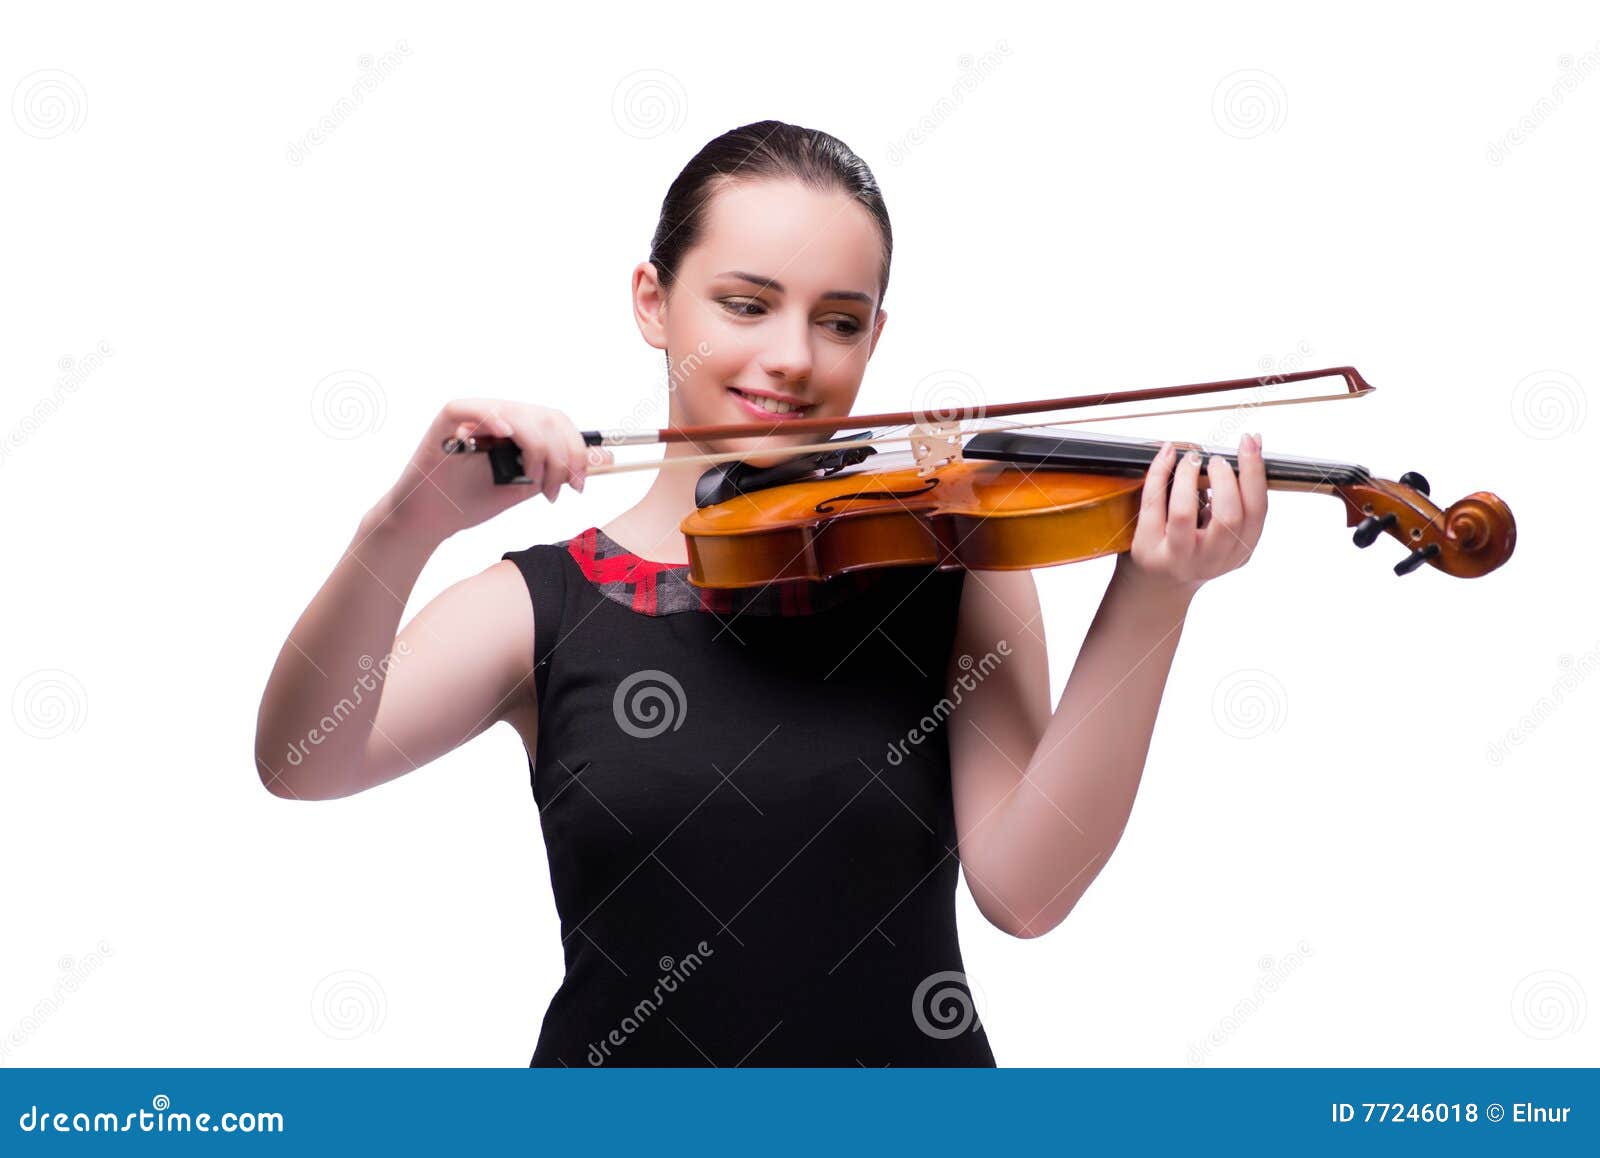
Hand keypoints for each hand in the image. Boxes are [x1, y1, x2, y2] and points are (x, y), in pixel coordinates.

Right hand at [365, 399, 612, 543]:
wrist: (431, 520)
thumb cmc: (472, 501)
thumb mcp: (525, 486)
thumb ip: (558, 470)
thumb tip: (605, 457)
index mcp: (517, 426)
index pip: (557, 421)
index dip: (575, 449)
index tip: (580, 483)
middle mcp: (497, 415)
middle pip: (544, 417)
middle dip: (561, 455)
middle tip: (558, 489)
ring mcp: (471, 415)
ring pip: (518, 415)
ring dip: (536, 450)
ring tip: (533, 482)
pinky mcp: (445, 422)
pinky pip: (470, 409)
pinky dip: (491, 418)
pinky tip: (505, 435)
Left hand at [1117, 433, 1266, 597]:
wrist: (1157, 586)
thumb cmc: (1195, 546)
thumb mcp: (1225, 529)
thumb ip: (1239, 494)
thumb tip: (1254, 443)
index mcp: (1239, 550)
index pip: (1257, 511)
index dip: (1255, 473)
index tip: (1250, 443)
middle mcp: (1211, 558)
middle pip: (1228, 517)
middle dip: (1225, 479)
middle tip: (1217, 459)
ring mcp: (1177, 557)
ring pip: (1184, 514)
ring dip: (1188, 477)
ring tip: (1192, 457)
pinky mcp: (1147, 548)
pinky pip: (1152, 505)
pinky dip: (1159, 472)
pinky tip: (1168, 453)